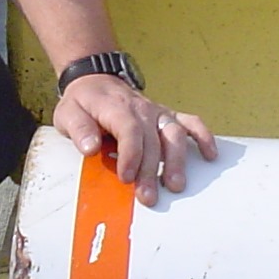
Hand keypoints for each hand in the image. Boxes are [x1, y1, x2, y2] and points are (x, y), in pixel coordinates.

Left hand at [54, 74, 218, 206]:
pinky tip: (210, 155)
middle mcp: (142, 109)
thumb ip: (79, 129)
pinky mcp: (167, 116)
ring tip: (175, 185)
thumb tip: (90, 148)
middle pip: (152, 139)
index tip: (125, 177)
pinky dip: (203, 137)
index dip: (130, 154)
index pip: (129, 129)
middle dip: (152, 169)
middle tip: (147, 197)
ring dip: (177, 160)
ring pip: (174, 133)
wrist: (95, 81)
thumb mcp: (68, 114)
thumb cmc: (82, 104)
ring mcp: (157, 112)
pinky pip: (190, 123)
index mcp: (116, 107)